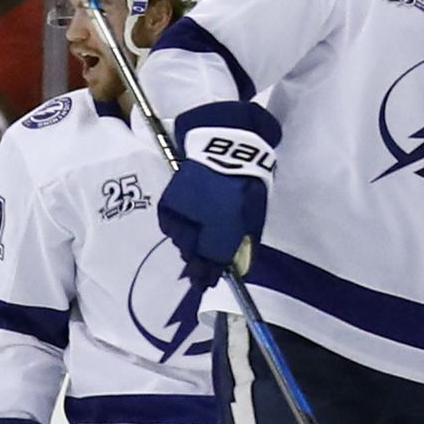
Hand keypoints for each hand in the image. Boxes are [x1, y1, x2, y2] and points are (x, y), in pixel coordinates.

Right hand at [158, 101, 280, 289]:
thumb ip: (246, 235)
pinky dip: (174, 230)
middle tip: (196, 279)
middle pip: (195, 252)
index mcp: (226, 225)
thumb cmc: (248, 174)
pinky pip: (169, 221)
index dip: (212, 273)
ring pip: (181, 238)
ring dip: (185, 249)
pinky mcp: (173, 197)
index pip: (216, 258)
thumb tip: (240, 260)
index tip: (209, 283)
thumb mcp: (254, 207)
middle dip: (196, 266)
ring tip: (188, 259)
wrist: (226, 139)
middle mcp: (202, 222)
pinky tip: (178, 235)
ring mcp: (185, 209)